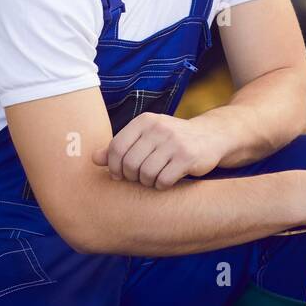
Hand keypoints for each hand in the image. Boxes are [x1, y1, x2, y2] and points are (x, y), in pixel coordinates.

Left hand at [91, 112, 225, 188]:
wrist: (211, 136)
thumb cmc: (171, 139)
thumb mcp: (146, 137)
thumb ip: (121, 146)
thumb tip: (94, 159)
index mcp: (145, 121)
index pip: (116, 148)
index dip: (114, 166)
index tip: (119, 174)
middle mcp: (159, 128)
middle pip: (130, 163)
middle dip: (131, 177)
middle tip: (139, 178)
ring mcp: (174, 142)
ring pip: (146, 174)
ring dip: (147, 182)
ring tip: (153, 178)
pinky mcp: (187, 157)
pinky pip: (163, 180)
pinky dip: (162, 185)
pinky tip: (167, 180)